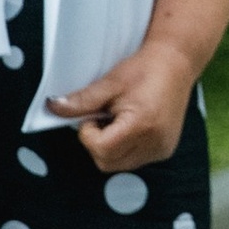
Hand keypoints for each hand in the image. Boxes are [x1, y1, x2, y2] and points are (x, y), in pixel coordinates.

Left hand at [49, 41, 197, 172]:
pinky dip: (125, 148)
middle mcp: (155, 143)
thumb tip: (53, 108)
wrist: (176, 63)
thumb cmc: (143, 69)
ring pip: (119, 165)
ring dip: (111, 147)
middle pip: (107, 163)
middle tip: (104, 117)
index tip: (94, 114)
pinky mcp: (165, 151)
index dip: (88, 134)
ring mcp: (162, 149)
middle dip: (98, 143)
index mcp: (142, 125)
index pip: (101, 150)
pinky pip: (134, 160)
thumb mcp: (109, 83)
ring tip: (119, 121)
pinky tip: (131, 126)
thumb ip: (81, 101)